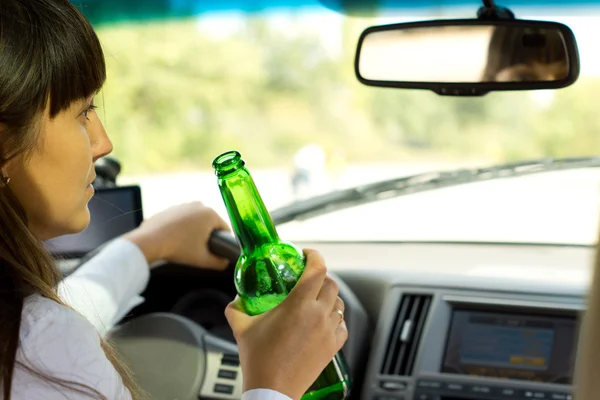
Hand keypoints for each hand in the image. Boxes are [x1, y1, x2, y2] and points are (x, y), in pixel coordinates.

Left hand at [123, 201, 230, 268]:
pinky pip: (181, 219)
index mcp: (210, 214)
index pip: (225, 229)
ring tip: (186, 245)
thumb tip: (225, 262)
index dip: (223, 242)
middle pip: (210, 223)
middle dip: (207, 235)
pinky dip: (181, 228)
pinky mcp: (170, 208)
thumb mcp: (203, 260)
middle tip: (199, 250)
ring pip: (195, 220)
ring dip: (194, 231)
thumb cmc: (178, 248)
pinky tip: (175, 239)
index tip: (216, 251)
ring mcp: (183, 205)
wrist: (150, 241)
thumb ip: (219, 263)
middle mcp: (198, 205)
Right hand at [225, 249, 347, 399]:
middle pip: (331, 283)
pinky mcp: (333, 347)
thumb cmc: (258, 360)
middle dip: (321, 276)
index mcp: (298, 304)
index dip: (314, 256)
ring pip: (339, 304)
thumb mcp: (241, 327)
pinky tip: (324, 321)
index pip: (317, 269)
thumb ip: (236, 308)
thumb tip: (235, 299)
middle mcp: (318, 314)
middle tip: (308, 278)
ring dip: (329, 297)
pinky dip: (336, 318)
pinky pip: (342, 325)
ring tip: (316, 299)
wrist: (272, 390)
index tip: (307, 255)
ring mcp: (328, 331)